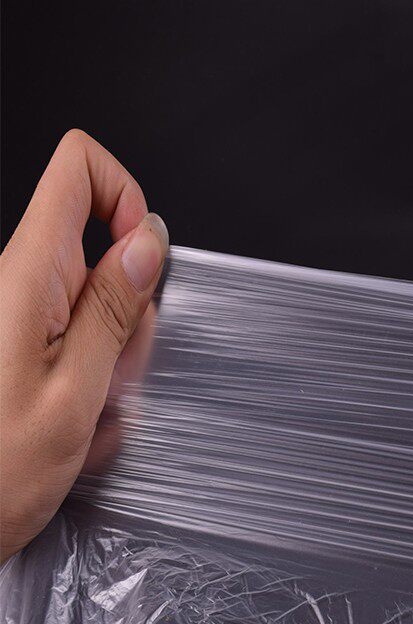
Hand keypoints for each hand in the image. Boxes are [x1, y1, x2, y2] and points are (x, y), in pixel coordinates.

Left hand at [0, 130, 167, 561]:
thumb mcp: (75, 393)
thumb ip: (114, 311)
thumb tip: (147, 243)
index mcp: (26, 279)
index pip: (77, 171)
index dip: (126, 195)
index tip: (146, 255)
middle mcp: (17, 284)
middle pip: (103, 247)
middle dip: (132, 307)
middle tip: (115, 368)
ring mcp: (21, 312)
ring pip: (101, 299)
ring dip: (117, 352)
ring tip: (94, 403)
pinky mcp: (25, 339)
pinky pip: (84, 334)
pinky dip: (99, 372)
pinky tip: (83, 414)